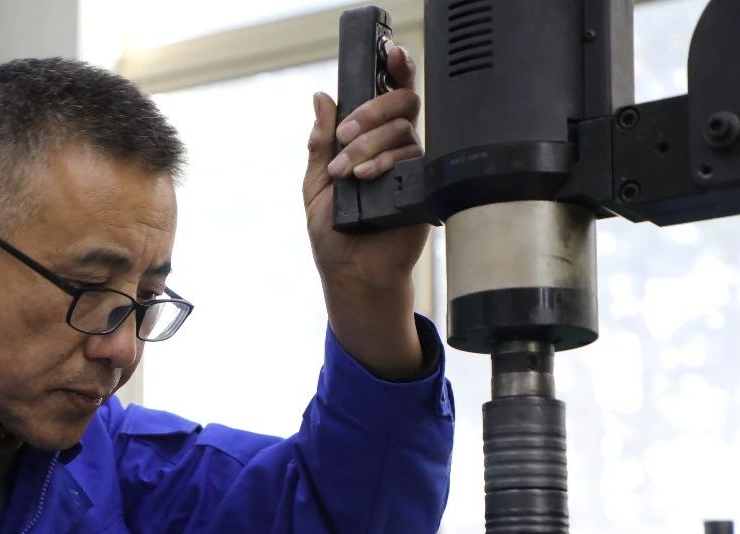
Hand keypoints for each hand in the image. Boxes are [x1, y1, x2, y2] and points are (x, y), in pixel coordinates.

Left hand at [304, 44, 430, 378]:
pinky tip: (367, 176)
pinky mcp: (424, 188)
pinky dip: (387, 162)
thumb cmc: (333, 232)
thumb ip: (320, 142)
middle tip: (345, 135)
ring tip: (346, 171)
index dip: (394, 72)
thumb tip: (321, 99)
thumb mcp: (315, 183)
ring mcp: (412, 167)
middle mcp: (396, 148)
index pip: (387, 97)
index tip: (389, 55)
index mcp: (370, 140)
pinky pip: (416, 159)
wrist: (351, 273)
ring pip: (405, 131)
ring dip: (371, 143)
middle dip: (371, 113)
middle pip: (401, 104)